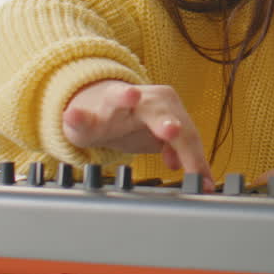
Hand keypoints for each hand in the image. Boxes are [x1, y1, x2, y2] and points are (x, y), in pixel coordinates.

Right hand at [62, 80, 213, 190]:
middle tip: (174, 130)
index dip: (194, 157)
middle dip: (168, 121)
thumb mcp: (161, 139)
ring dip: (125, 96)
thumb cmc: (135, 124)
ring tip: (131, 95)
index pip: (186, 134)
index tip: (200, 178)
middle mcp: (144, 100)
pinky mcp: (85, 115)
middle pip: (160, 112)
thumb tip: (192, 169)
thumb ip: (180, 152)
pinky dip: (77, 115)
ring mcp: (112, 105)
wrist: (97, 108)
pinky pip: (80, 114)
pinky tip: (73, 114)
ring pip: (119, 97)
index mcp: (167, 109)